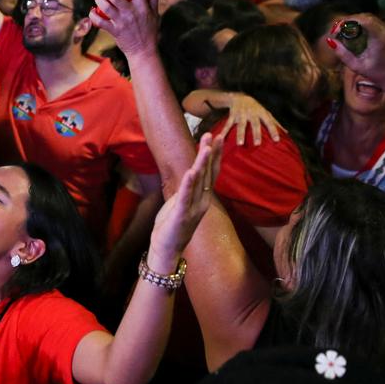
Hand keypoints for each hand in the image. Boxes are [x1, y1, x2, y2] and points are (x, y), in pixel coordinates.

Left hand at [90, 0, 161, 58]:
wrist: (144, 51)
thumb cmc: (149, 30)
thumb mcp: (155, 12)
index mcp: (143, 7)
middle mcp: (131, 13)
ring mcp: (121, 22)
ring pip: (105, 6)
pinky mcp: (114, 31)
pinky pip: (99, 21)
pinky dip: (93, 15)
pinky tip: (93, 10)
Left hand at [147, 133, 222, 267]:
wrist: (167, 249)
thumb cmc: (173, 224)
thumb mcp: (182, 202)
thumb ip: (189, 188)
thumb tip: (191, 171)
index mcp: (203, 198)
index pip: (212, 172)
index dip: (214, 155)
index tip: (217, 137)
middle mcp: (202, 201)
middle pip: (209, 173)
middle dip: (210, 153)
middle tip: (214, 135)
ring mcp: (193, 209)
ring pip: (199, 182)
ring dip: (202, 164)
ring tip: (205, 147)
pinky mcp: (181, 215)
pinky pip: (185, 197)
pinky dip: (188, 184)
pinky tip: (190, 171)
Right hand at [218, 93, 280, 146]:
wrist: (240, 97)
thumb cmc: (256, 107)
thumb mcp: (266, 112)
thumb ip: (275, 123)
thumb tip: (286, 132)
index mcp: (262, 113)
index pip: (269, 122)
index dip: (273, 130)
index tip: (277, 140)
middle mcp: (252, 113)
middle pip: (254, 124)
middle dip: (256, 134)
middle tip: (257, 144)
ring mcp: (241, 114)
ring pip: (241, 125)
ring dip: (240, 134)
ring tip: (240, 144)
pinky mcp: (232, 115)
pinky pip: (227, 124)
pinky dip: (223, 132)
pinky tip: (220, 138)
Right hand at [326, 14, 384, 85]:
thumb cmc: (377, 73)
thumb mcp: (357, 66)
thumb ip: (343, 54)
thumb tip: (330, 41)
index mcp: (380, 39)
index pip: (363, 20)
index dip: (347, 21)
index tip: (335, 30)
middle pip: (364, 17)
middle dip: (348, 21)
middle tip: (335, 31)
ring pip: (368, 17)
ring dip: (353, 22)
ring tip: (341, 31)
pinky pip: (372, 22)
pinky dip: (360, 24)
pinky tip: (351, 32)